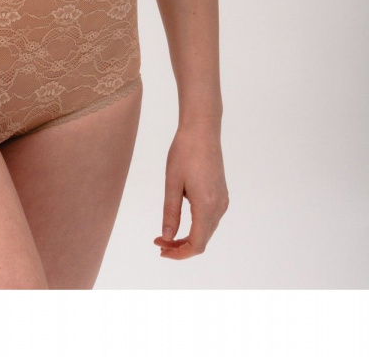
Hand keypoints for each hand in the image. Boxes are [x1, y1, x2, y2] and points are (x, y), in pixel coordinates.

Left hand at [154, 122, 228, 258]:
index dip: (179, 253)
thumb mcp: (172, 183)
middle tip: (159, 242)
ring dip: (188, 238)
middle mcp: (219, 207)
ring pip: (207, 231)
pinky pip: (210, 220)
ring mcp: (223, 201)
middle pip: (203, 241)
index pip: (197, 244)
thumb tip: (167, 237)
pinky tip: (181, 221)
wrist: (202, 130)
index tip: (161, 249)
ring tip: (166, 234)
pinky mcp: (222, 194)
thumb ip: (170, 213)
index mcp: (206, 206)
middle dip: (181, 247)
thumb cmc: (184, 152)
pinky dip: (196, 227)